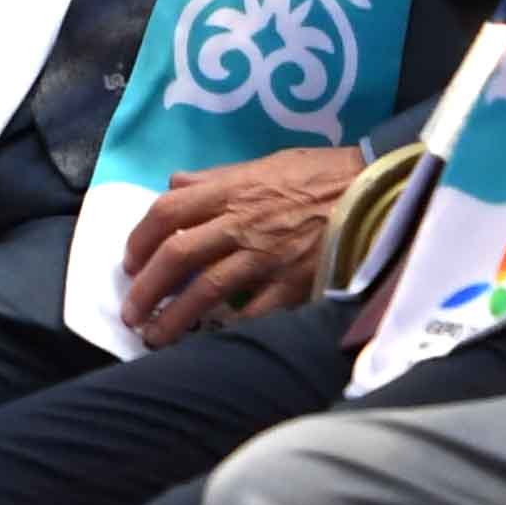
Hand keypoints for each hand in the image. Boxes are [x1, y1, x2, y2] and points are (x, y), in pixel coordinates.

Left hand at [116, 144, 358, 345]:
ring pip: (205, 291)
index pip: (167, 212)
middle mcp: (242, 223)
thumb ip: (217, 178)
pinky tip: (211, 341)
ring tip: (153, 337)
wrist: (377, 193)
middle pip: (177, 256)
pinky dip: (227, 329)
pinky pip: (252, 313)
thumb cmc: (322, 175)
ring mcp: (266, 256)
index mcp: (232, 190)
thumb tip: (174, 183)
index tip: (129, 262)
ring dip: (173, 318)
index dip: (139, 238)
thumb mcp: (266, 162)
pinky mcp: (292, 284)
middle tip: (130, 311)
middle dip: (146, 287)